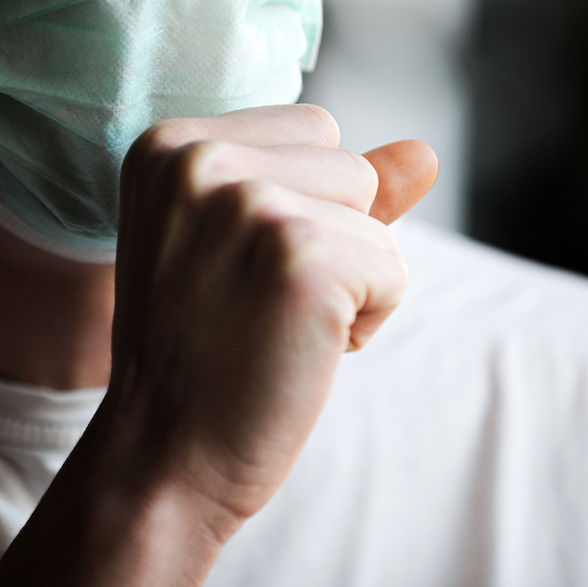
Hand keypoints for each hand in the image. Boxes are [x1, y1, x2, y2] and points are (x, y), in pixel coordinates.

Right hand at [0, 104, 436, 586]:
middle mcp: (199, 159)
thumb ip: (327, 188)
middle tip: (254, 303)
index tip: (233, 268)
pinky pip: (394, 270)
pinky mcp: (301, 257)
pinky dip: (367, 320)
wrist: (161, 459)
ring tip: (274, 325)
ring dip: (350, 279)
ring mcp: (248, 205)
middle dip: (330, 235)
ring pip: (377, 216)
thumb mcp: (239, 245)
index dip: (300, 206)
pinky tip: (300, 352)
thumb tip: (425, 152)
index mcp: (170, 144)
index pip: (311, 127)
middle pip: (348, 163)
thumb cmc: (201, 353)